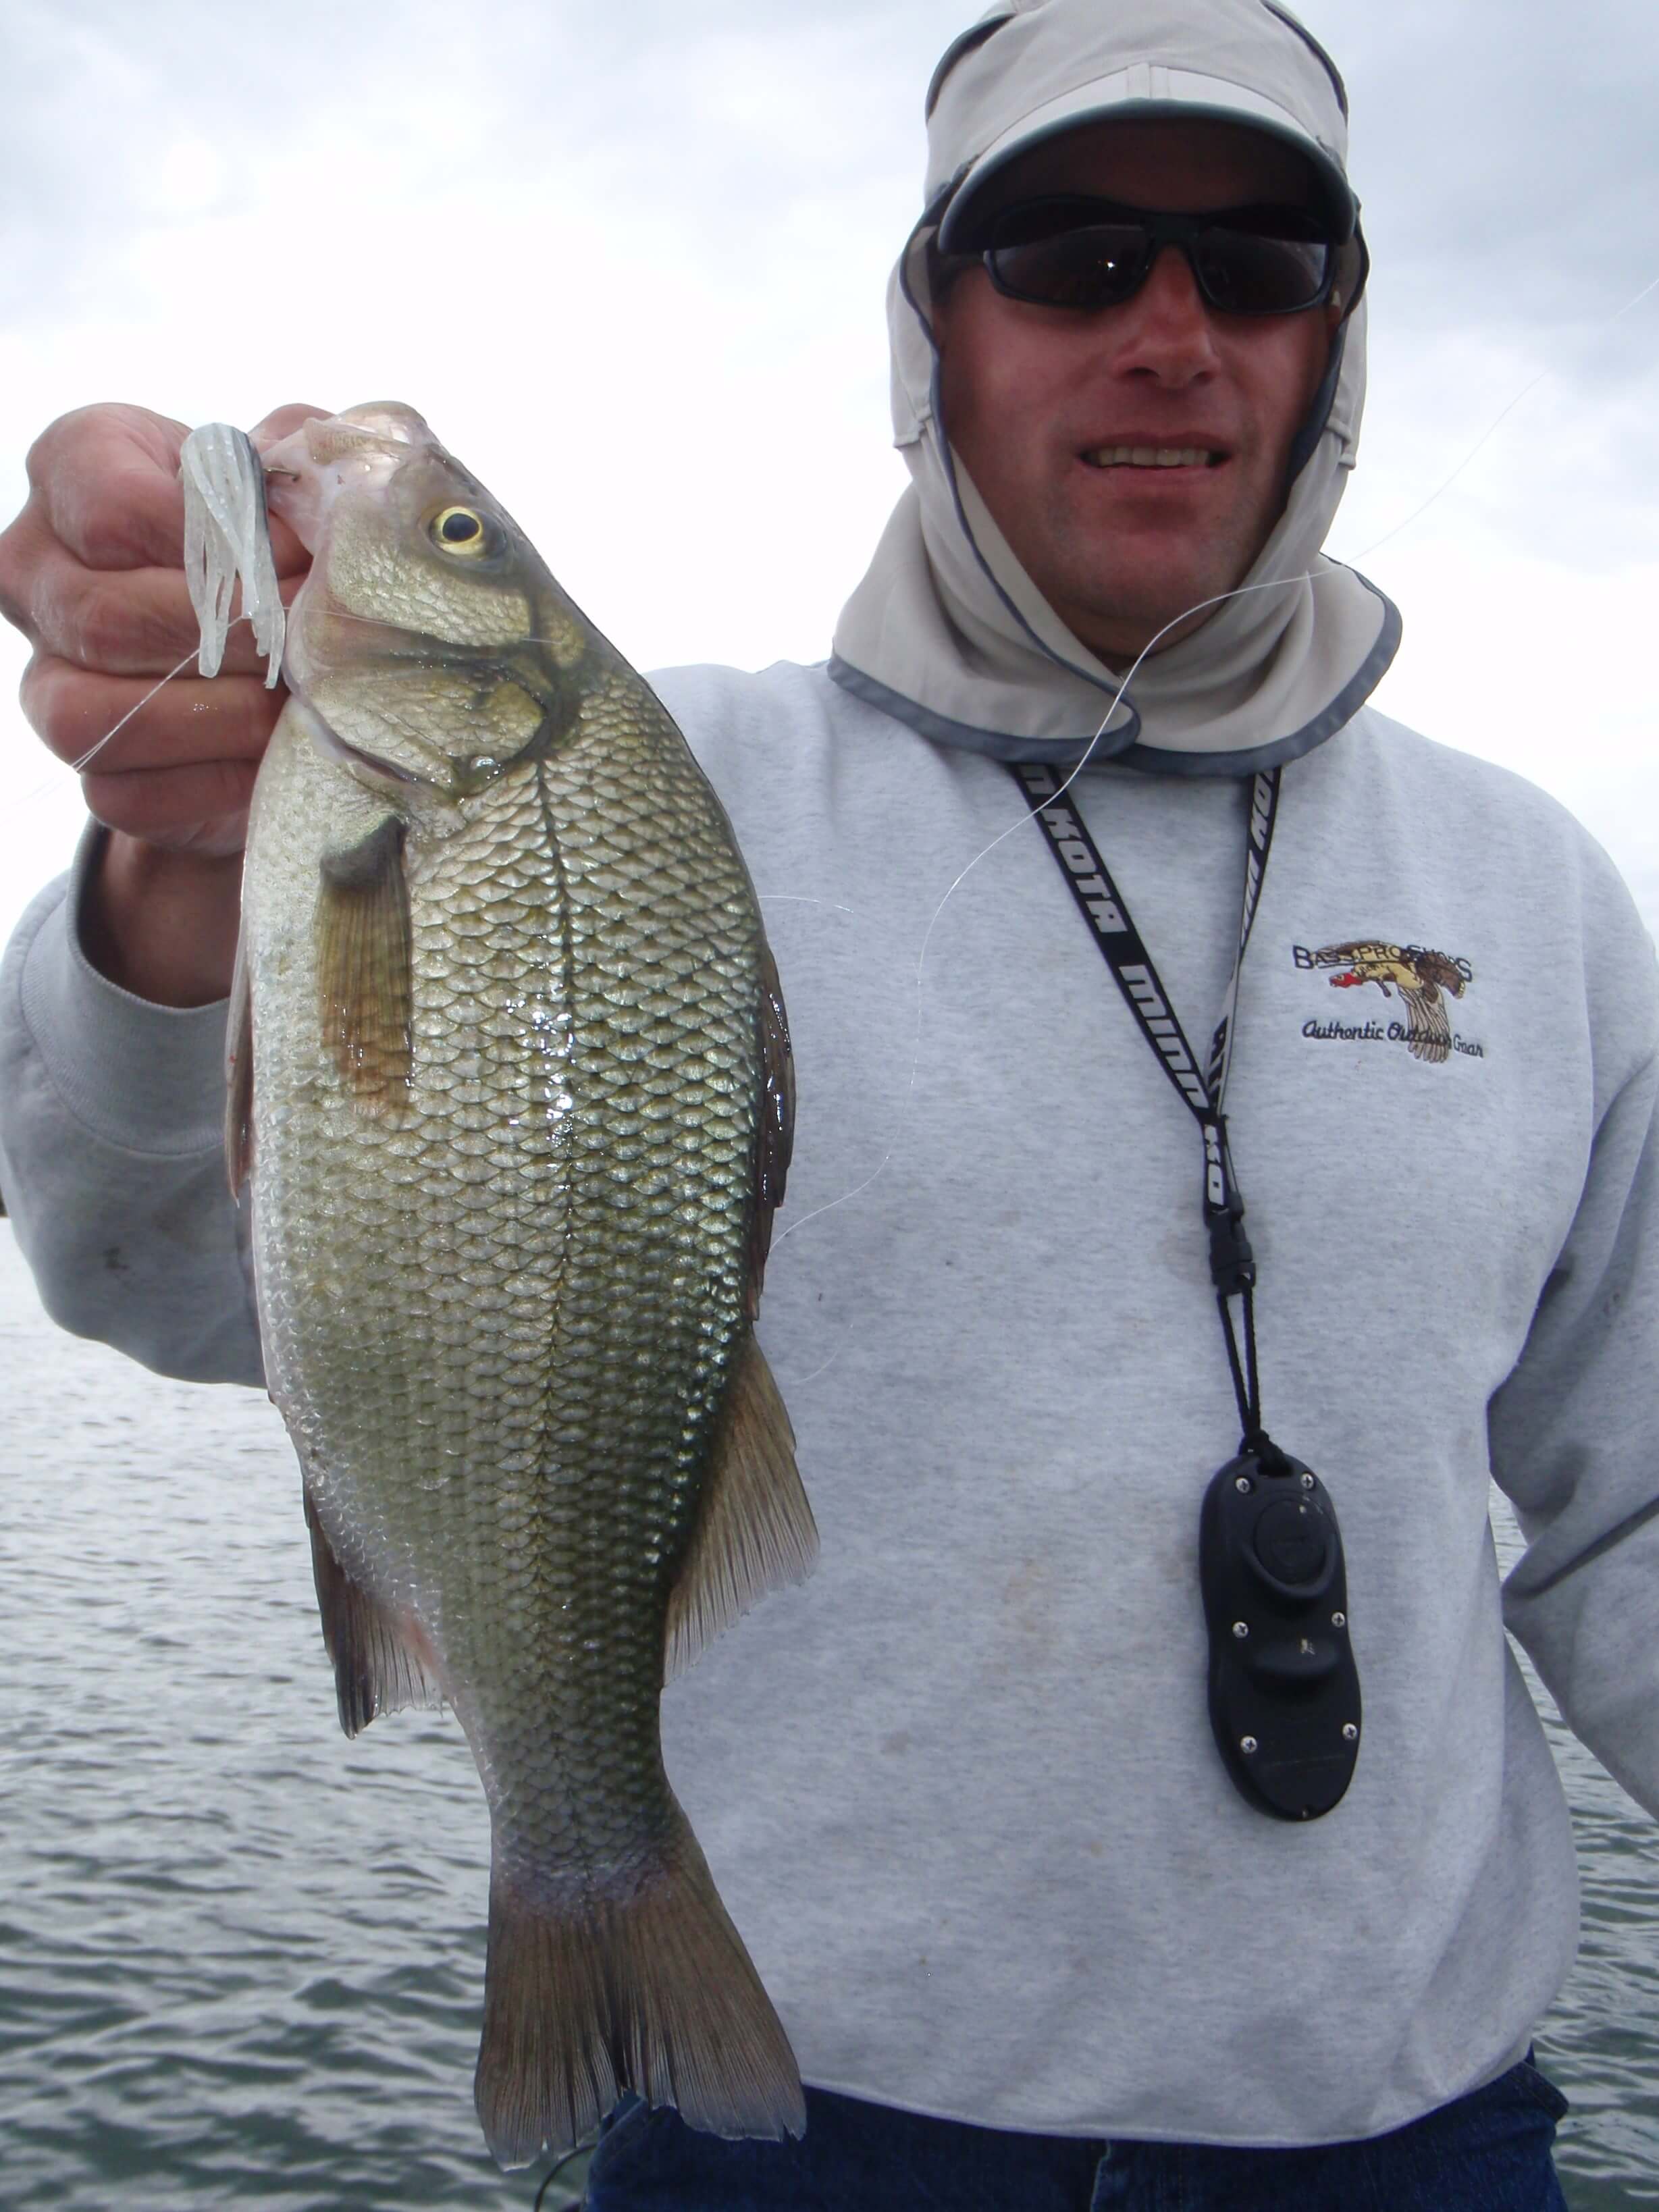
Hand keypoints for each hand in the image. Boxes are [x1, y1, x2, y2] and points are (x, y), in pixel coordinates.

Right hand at [0, 400, 328, 1002]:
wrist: (283, 661)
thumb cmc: (287, 550)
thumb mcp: (301, 486)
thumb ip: (306, 463)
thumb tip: (328, 507)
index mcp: (79, 471)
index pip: (108, 501)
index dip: (213, 539)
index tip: (292, 557)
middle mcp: (39, 572)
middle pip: (105, 616)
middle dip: (229, 638)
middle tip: (310, 645)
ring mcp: (49, 677)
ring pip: (92, 713)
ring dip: (215, 715)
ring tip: (292, 704)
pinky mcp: (94, 770)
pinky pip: (125, 792)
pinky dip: (211, 782)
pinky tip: (269, 759)